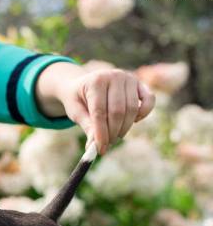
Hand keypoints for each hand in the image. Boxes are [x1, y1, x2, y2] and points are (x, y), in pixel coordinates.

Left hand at [37, 62, 154, 153]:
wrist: (84, 84)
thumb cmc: (78, 98)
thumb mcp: (75, 111)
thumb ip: (86, 125)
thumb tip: (95, 145)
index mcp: (96, 81)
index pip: (100, 112)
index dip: (101, 133)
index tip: (99, 149)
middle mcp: (115, 76)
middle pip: (118, 112)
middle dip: (112, 133)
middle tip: (107, 145)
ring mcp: (129, 78)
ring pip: (132, 109)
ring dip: (124, 128)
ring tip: (114, 137)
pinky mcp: (140, 83)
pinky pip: (149, 100)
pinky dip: (143, 113)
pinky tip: (133, 122)